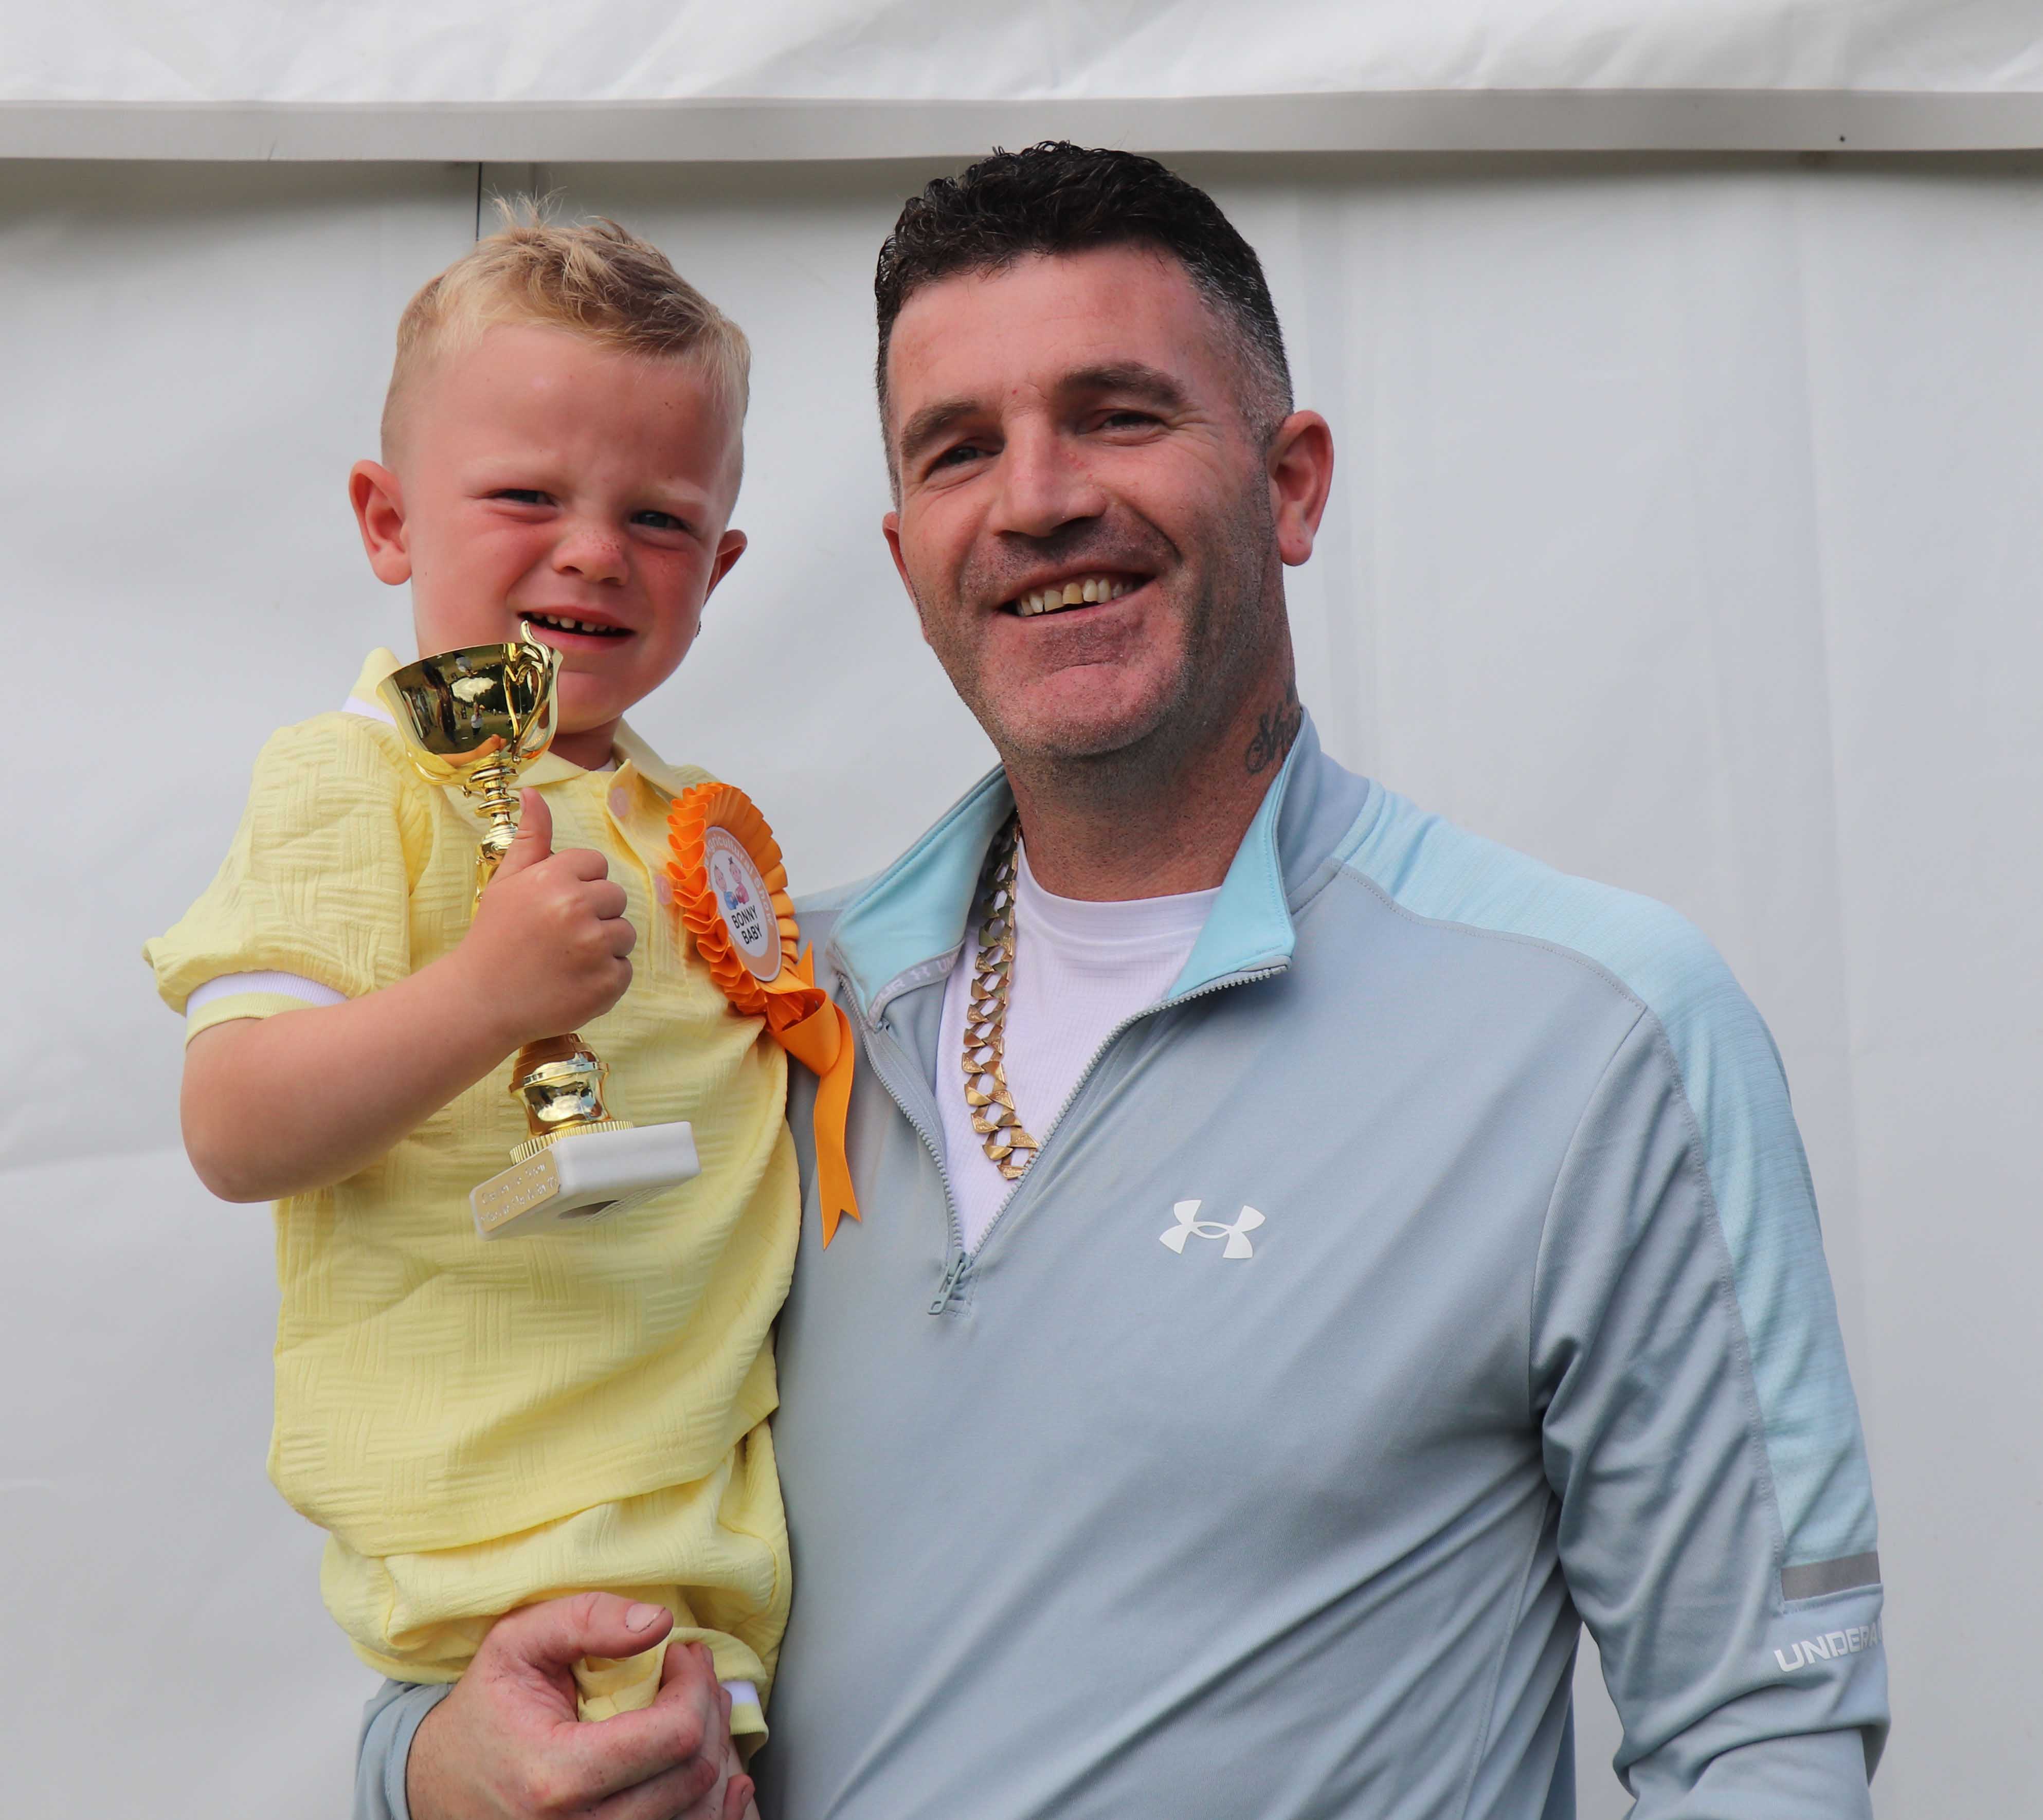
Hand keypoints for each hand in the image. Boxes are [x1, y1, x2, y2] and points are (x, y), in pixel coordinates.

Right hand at [406, 1593, 755, 1819]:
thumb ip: (587, 1619)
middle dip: (709, 1711)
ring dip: (714, 1752)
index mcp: (557, 1775)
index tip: (681, 1655)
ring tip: (694, 1709)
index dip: (695, 1686)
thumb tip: (659, 1622)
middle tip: (692, 1675)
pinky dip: (713, 1805)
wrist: (441, 1781)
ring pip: (699, 1812)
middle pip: (694, 1775)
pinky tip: (716, 1771)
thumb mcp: (517, 1642)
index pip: (675, 1736)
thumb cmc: (486, 1708)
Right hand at [463, 792, 635, 1048]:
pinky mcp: (607, 983)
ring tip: (566, 959)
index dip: (578, 886)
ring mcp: (595, 947)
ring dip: (604, 946)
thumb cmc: (494, 937)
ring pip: (625, 933)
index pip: (596, 865)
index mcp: (554, 878)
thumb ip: (530, 838)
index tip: (554, 907)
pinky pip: (625, 969)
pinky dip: (605, 978)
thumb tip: (534, 793)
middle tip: (559, 937)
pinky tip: (573, 982)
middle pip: (615, 897)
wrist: (480, 1001)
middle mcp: (577, 908)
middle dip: (594, 914)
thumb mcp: (507, 882)